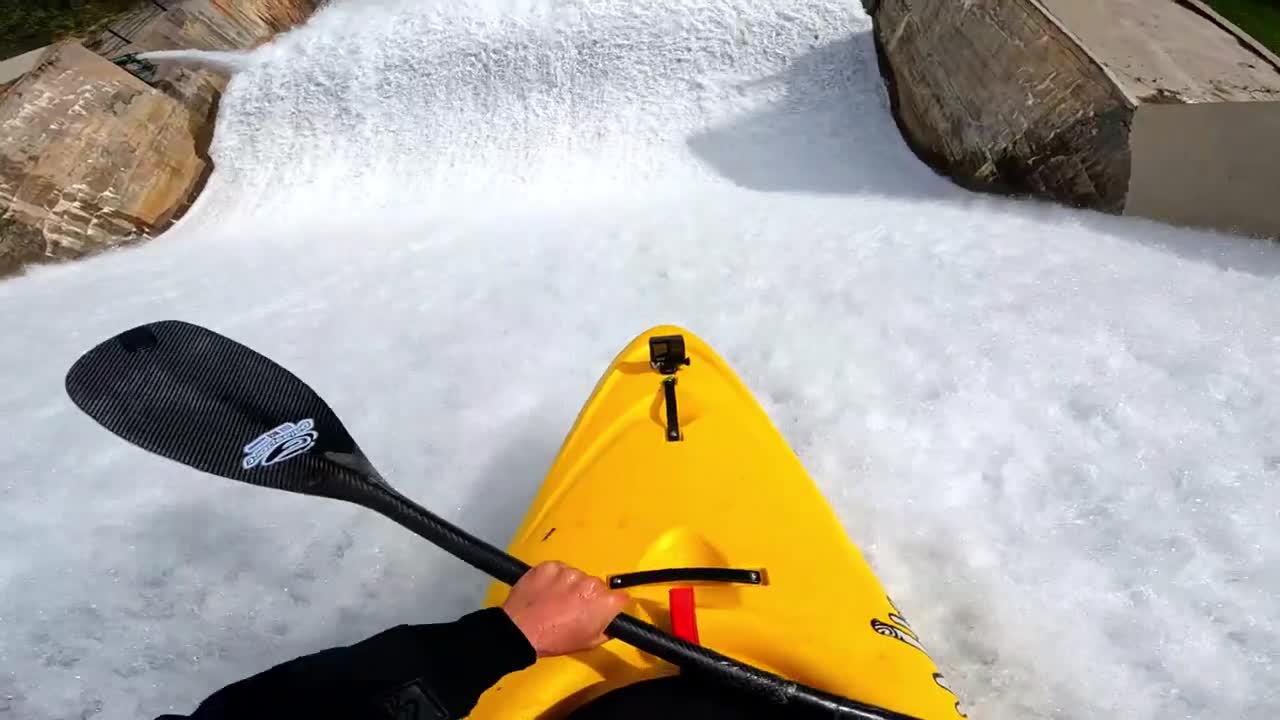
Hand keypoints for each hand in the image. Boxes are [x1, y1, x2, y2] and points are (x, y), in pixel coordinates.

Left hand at [501, 561, 629, 656]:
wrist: (521, 631)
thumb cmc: (555, 639)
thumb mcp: (590, 643)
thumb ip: (608, 629)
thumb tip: (611, 621)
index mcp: (605, 602)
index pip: (621, 597)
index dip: (610, 605)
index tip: (600, 610)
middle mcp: (590, 581)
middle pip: (597, 585)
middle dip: (588, 595)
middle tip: (572, 609)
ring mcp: (569, 571)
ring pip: (576, 576)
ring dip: (569, 586)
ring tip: (554, 601)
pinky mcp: (550, 565)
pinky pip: (558, 570)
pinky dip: (553, 579)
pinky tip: (545, 592)